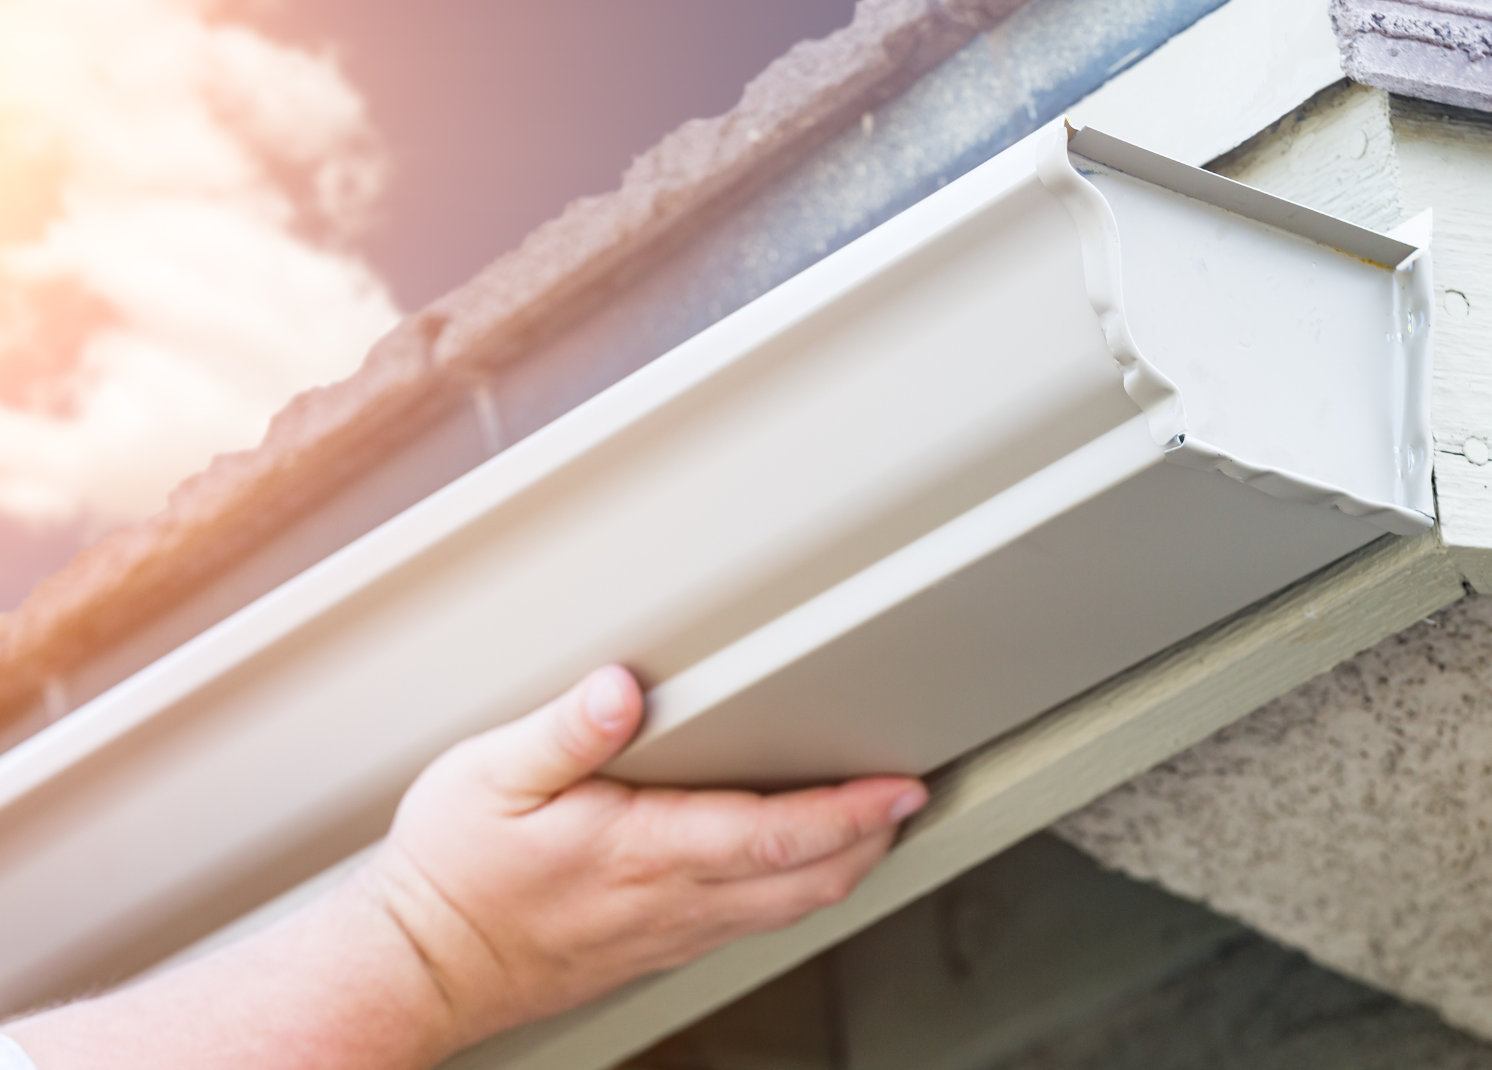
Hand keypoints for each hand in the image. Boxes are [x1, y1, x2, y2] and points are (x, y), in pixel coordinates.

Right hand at [358, 665, 927, 1049]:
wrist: (415, 970)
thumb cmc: (448, 875)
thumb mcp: (486, 778)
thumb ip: (563, 730)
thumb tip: (620, 688)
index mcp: (642, 850)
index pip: (777, 834)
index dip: (853, 812)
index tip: (901, 785)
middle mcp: (670, 900)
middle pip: (809, 880)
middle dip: (872, 840)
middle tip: (909, 796)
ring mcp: (669, 932)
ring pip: (788, 908)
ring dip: (843, 867)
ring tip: (874, 824)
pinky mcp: (656, 948)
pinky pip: (751, 922)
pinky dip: (795, 890)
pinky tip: (795, 865)